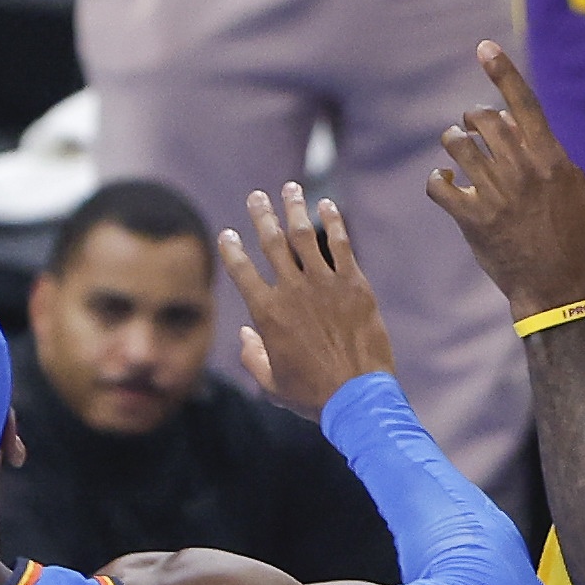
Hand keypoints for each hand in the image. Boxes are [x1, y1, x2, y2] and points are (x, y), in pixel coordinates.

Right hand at [222, 181, 400, 411]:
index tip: (227, 234)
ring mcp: (324, 284)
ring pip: (304, 235)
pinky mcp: (353, 284)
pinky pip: (341, 244)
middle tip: (256, 196)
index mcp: (267, 313)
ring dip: (295, 208)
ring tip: (290, 188)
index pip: (241, 271)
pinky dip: (333, 222)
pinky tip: (327, 205)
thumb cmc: (312, 395)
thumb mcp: (271, 384)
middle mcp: (292, 291)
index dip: (231, 249)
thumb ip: (252, 356)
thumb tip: (244, 334)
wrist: (357, 395)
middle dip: (261, 215)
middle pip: (272, 242)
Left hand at [429, 42, 584, 320]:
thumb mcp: (571, 186)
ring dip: (453, 142)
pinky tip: (447, 185)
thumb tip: (514, 121)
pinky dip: (438, 181)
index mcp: (551, 159)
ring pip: (457, 145)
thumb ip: (545, 151)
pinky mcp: (473, 219)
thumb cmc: (569, 233)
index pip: (525, 105)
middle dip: (474, 119)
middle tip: (473, 129)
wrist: (557, 284)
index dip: (503, 72)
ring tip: (458, 152)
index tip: (484, 47)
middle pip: (485, 120)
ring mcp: (496, 195)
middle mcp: (523, 172)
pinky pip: (438, 185)